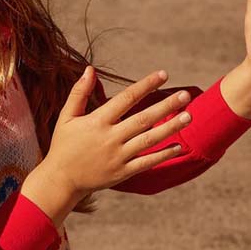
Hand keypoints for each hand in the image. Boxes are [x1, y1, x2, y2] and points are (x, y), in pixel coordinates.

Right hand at [21, 68, 191, 224]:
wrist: (60, 180)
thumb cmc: (64, 145)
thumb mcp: (67, 117)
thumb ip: (79, 93)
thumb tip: (90, 69)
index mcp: (97, 121)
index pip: (126, 98)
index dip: (146, 85)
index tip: (163, 74)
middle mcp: (110, 138)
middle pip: (143, 119)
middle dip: (166, 106)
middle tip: (186, 95)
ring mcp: (118, 156)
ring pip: (149, 140)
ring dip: (170, 128)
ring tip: (189, 116)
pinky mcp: (123, 172)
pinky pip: (147, 162)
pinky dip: (164, 154)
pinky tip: (180, 146)